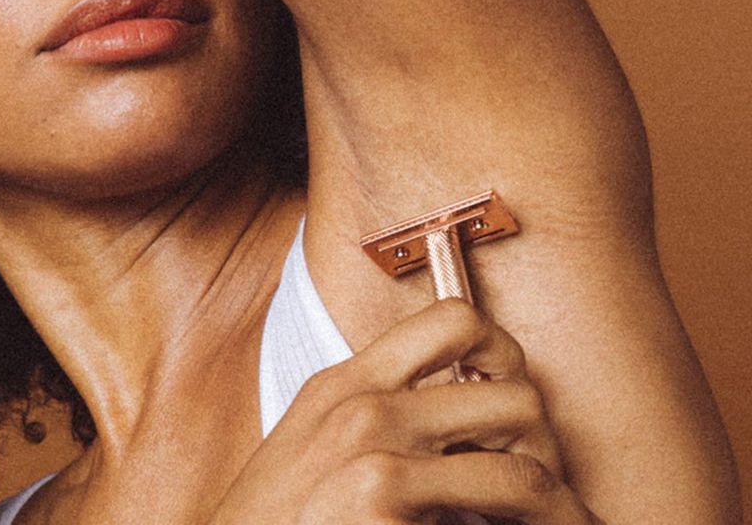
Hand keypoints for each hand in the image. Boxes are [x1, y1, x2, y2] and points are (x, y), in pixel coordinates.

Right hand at [210, 299, 603, 523]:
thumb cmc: (271, 524)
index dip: (504, 350)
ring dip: (550, 503)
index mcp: (344, 385)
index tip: (508, 395)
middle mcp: (362, 408)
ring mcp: (374, 458)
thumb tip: (451, 427)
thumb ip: (370, 419)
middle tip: (536, 482)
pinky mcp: (381, 505)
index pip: (455, 319)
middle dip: (541, 443)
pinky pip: (498, 510)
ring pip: (523, 465)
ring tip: (545, 523)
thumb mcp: (310, 450)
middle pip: (513, 392)